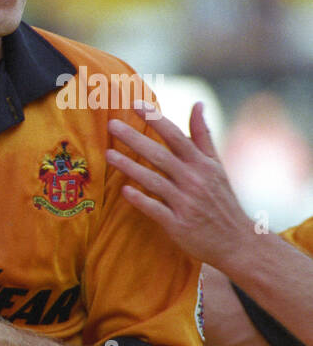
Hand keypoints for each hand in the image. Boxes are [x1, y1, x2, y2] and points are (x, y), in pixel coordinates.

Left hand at [106, 102, 253, 269]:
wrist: (237, 241)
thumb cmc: (221, 200)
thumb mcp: (216, 166)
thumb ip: (202, 136)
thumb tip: (197, 104)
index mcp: (202, 164)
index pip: (176, 136)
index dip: (156, 119)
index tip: (135, 104)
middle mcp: (194, 180)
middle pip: (160, 155)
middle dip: (135, 139)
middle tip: (112, 124)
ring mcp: (186, 203)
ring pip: (154, 180)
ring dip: (130, 167)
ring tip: (108, 155)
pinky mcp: (179, 224)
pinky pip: (156, 209)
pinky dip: (141, 200)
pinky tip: (124, 191)